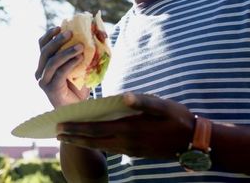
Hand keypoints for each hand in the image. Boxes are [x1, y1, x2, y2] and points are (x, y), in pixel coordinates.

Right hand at [35, 27, 89, 107]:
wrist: (79, 109)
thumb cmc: (80, 87)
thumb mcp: (82, 66)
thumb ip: (86, 52)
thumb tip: (99, 34)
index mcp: (44, 64)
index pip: (42, 46)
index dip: (49, 35)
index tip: (59, 26)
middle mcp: (40, 72)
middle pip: (45, 51)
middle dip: (57, 40)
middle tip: (71, 33)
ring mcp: (44, 81)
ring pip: (51, 61)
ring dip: (66, 52)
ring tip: (80, 46)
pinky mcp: (51, 89)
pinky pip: (59, 73)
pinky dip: (69, 64)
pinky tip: (79, 58)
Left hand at [57, 93, 195, 158]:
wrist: (193, 142)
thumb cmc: (178, 120)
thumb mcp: (163, 106)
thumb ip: (143, 101)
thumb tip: (124, 96)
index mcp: (129, 129)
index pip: (95, 129)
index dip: (76, 128)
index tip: (60, 126)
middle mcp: (125, 143)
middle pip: (93, 140)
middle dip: (73, 137)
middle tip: (55, 134)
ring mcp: (129, 149)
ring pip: (99, 146)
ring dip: (81, 141)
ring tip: (67, 137)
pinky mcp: (134, 152)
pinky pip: (108, 148)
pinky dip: (94, 143)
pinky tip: (90, 139)